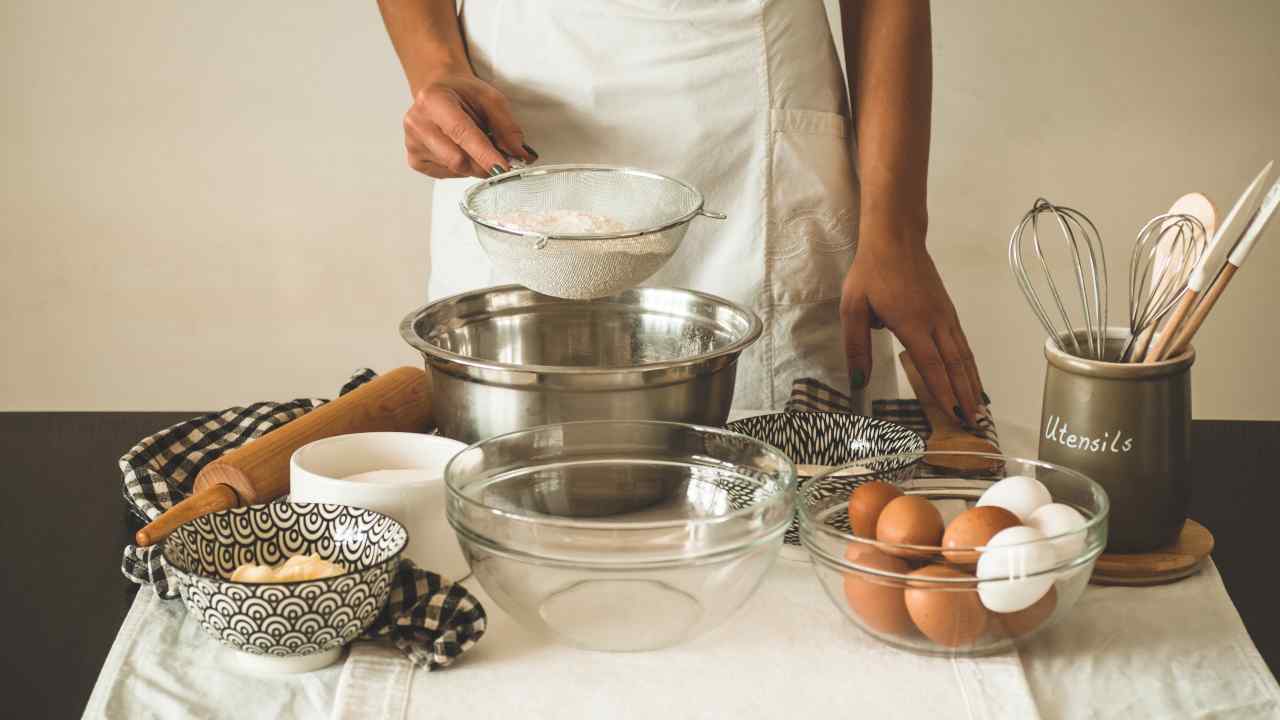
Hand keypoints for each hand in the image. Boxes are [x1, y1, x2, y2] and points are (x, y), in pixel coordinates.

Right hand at [402, 71, 534, 178]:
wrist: (440, 91)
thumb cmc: (463, 94)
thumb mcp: (490, 99)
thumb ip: (507, 126)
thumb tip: (520, 154)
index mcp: (433, 100)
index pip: (462, 133)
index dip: (484, 154)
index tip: (503, 168)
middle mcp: (417, 122)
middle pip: (458, 159)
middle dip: (484, 163)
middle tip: (499, 156)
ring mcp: (412, 143)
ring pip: (455, 169)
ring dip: (475, 164)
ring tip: (475, 145)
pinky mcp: (415, 159)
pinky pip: (447, 174)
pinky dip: (462, 168)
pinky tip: (460, 150)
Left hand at [840, 224, 985, 423]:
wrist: (895, 238)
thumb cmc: (870, 273)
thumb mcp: (852, 309)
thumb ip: (856, 347)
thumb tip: (858, 381)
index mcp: (912, 323)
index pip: (931, 364)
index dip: (943, 391)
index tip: (953, 414)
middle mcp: (935, 322)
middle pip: (955, 365)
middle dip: (965, 396)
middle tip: (974, 423)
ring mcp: (945, 315)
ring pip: (964, 355)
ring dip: (972, 383)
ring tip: (980, 409)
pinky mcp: (948, 310)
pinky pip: (963, 343)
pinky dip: (971, 364)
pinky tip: (972, 377)